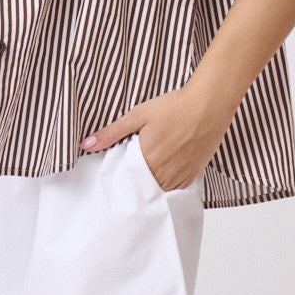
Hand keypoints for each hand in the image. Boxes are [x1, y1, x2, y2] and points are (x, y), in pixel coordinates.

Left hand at [79, 81, 231, 191]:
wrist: (209, 105)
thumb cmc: (175, 107)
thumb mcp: (138, 116)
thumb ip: (111, 133)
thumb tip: (86, 145)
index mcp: (147, 161)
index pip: (125, 181)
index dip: (120, 177)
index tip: (117, 172)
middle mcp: (164, 174)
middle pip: (142, 187)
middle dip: (135, 180)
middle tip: (133, 165)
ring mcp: (180, 177)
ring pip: (158, 189)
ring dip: (151, 182)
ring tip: (149, 165)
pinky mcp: (193, 175)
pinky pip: (174, 187)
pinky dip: (167, 181)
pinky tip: (165, 166)